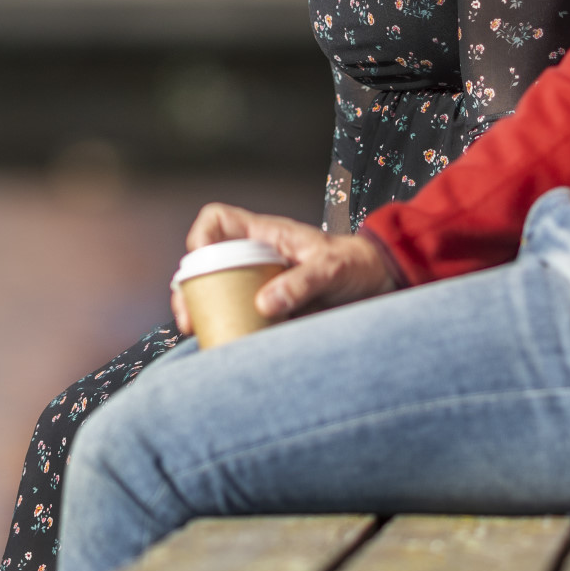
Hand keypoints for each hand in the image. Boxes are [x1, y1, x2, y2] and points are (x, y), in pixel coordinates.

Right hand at [167, 202, 402, 333]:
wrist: (380, 286)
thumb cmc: (358, 265)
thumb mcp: (333, 268)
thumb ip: (301, 283)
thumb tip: (263, 305)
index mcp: (266, 235)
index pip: (217, 221)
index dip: (201, 237)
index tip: (199, 263)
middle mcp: (256, 258)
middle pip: (205, 264)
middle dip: (188, 289)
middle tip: (189, 317)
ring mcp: (260, 284)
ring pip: (216, 294)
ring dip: (204, 313)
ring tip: (201, 335)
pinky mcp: (270, 311)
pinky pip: (240, 319)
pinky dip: (230, 332)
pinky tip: (228, 349)